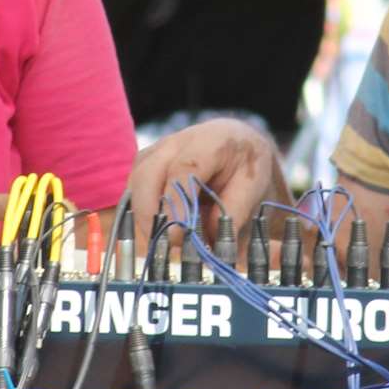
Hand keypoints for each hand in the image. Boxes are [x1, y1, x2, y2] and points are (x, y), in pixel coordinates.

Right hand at [128, 118, 285, 242]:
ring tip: (161, 245)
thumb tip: (209, 243)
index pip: (183, 170)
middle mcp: (175, 143)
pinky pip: (133, 191)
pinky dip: (141, 215)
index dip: (176, 204)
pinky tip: (155, 234)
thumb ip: (233, 213)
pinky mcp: (144, 166)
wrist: (235, 144)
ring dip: (143, 218)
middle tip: (165, 245)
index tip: (178, 236)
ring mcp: (155, 152)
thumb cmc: (244, 166)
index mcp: (209, 143)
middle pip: (147, 174)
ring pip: (135, 184)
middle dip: (150, 214)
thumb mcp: (255, 188)